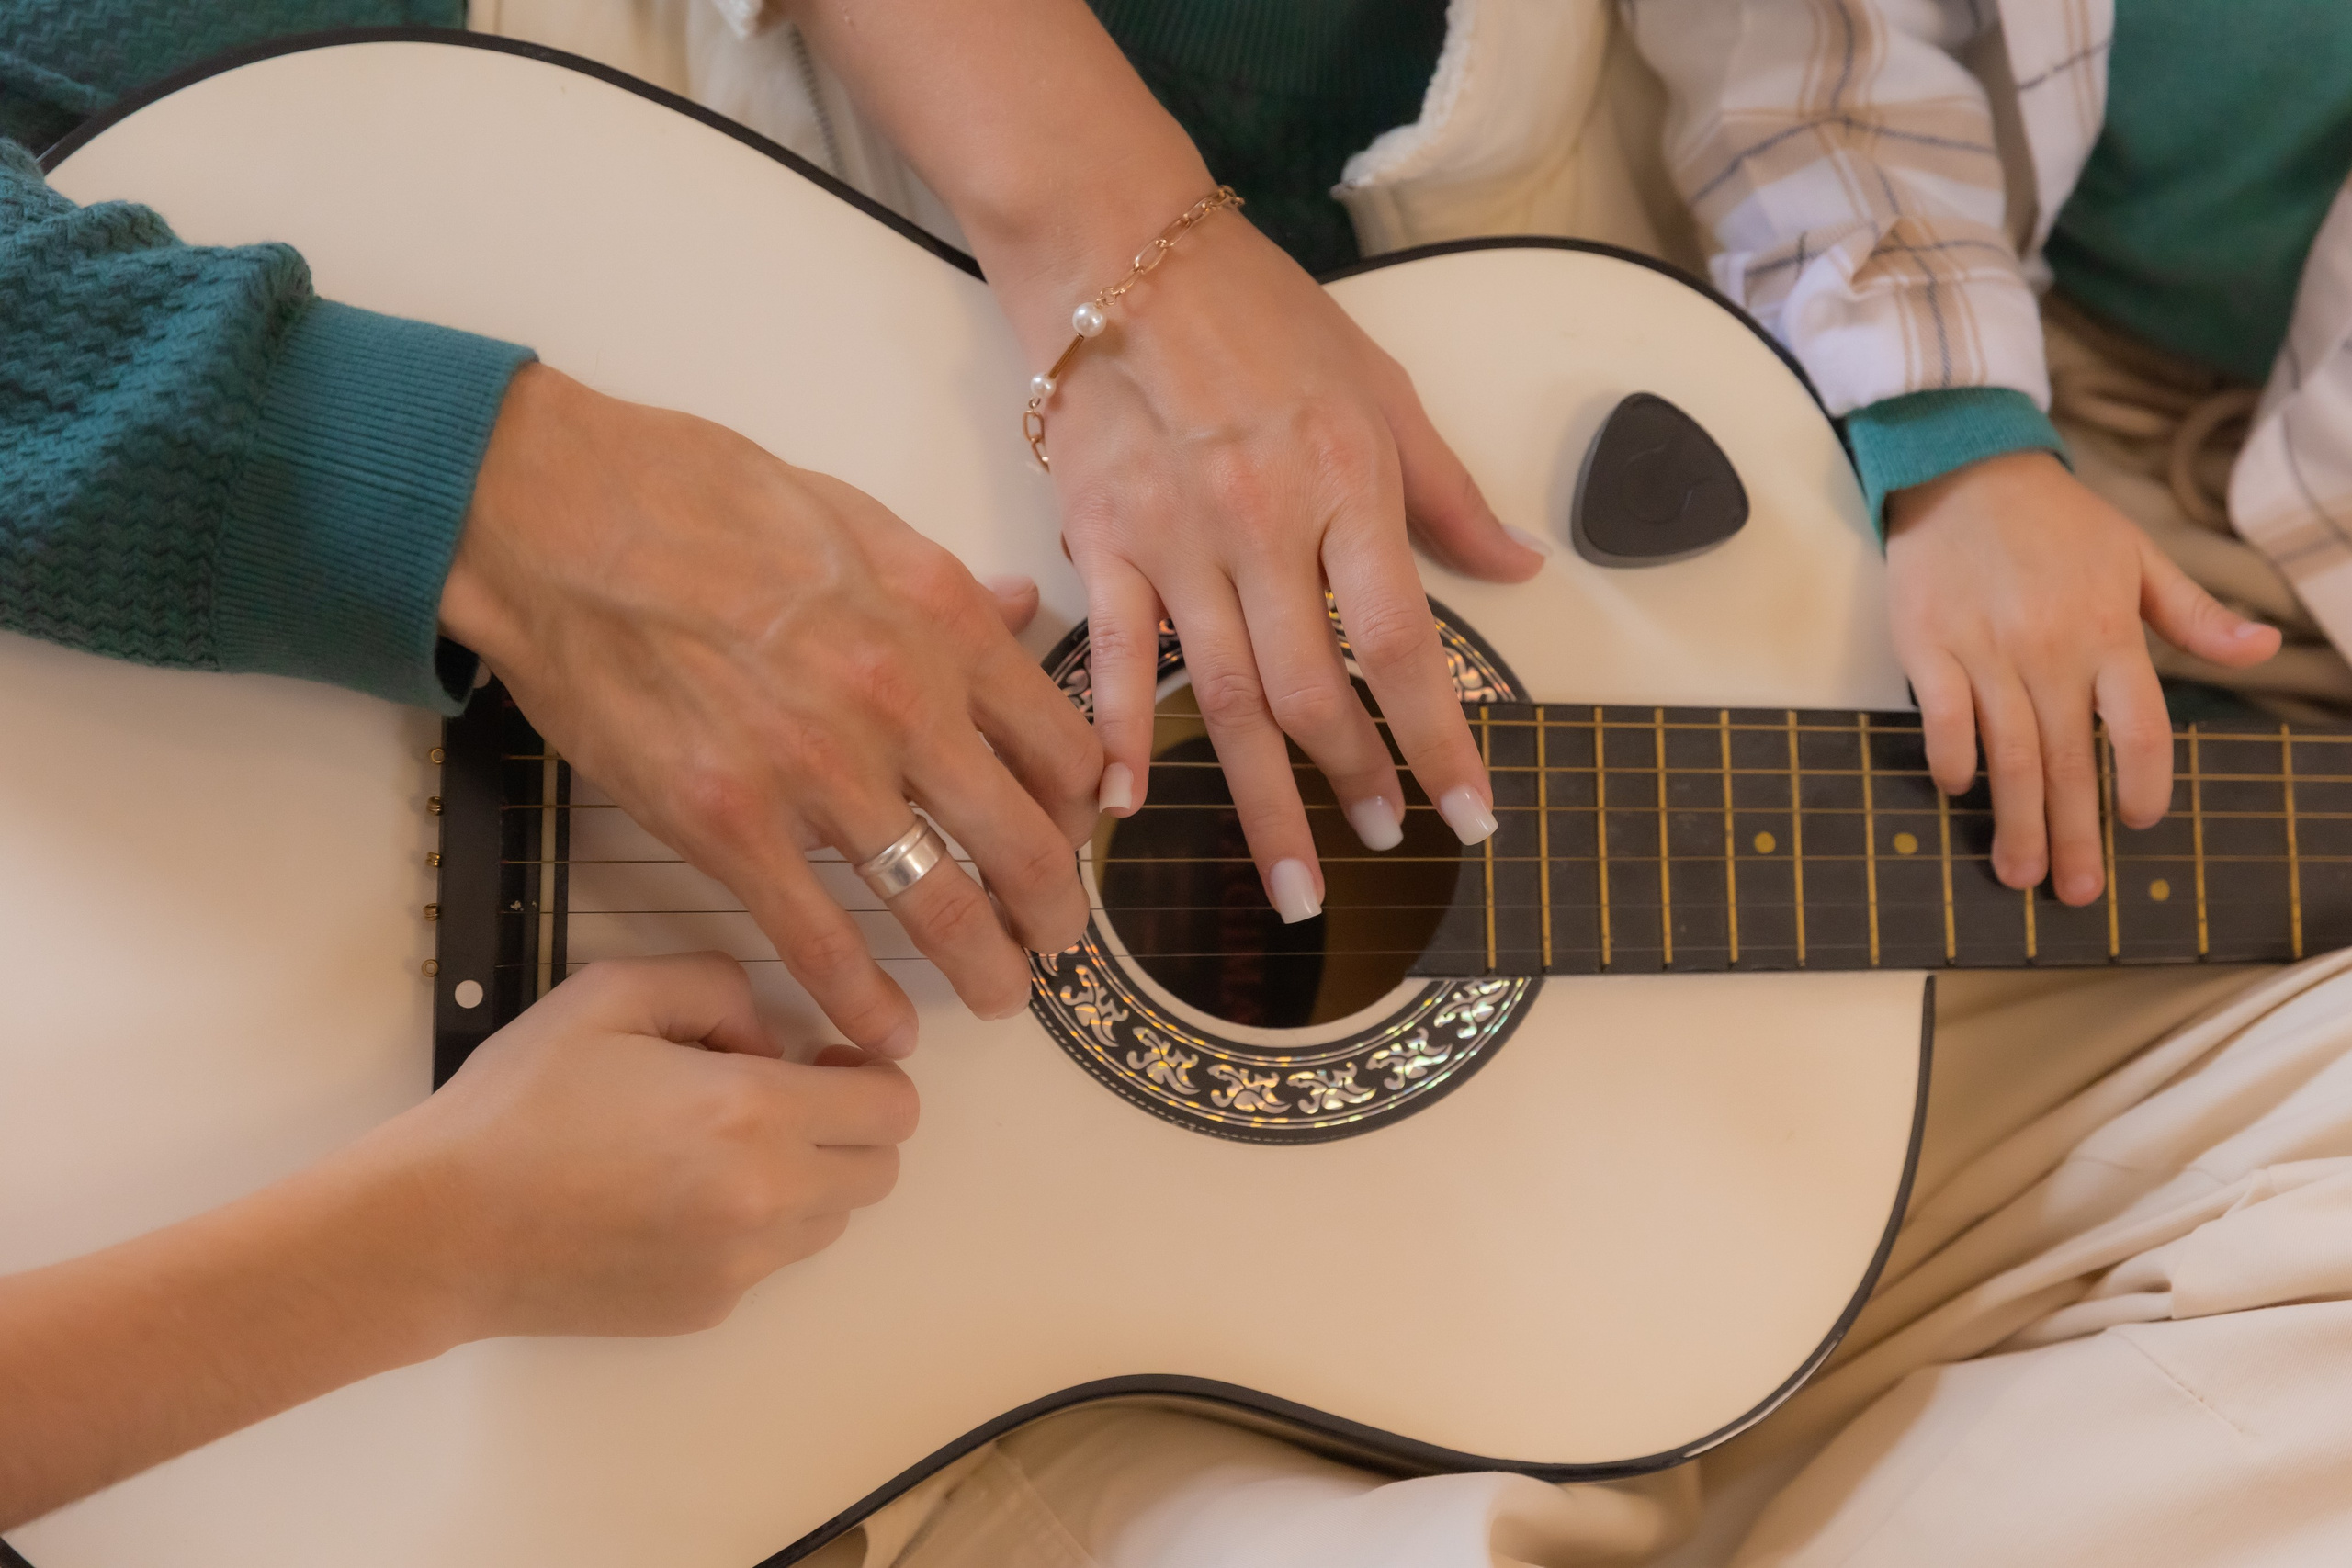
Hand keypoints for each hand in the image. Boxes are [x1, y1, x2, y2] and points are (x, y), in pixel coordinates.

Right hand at [0, 955, 913, 1527]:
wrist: (439, 1227)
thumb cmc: (520, 1103)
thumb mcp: (614, 993)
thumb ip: (718, 986)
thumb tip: (771, 1031)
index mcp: (754, 1112)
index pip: (892, 1106)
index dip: (866, 1075)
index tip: (818, 1060)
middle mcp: (765, 1198)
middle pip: (880, 1171)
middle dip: (847, 1128)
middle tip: (780, 1098)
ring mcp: (740, 1265)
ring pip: (833, 1220)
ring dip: (807, 1179)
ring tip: (718, 1146)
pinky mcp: (708, 1308)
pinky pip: (771, 1261)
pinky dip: (752, 1226)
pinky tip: (675, 1196)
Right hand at [440, 365, 1102, 1053]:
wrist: (563, 516)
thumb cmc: (699, 500)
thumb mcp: (856, 518)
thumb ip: (946, 587)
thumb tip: (1019, 609)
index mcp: (943, 622)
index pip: (1063, 750)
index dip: (1079, 812)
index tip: (1072, 837)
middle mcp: (902, 702)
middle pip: (1026, 846)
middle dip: (1054, 913)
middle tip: (1056, 940)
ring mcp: (817, 771)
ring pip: (944, 907)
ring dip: (986, 970)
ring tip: (999, 998)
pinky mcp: (728, 824)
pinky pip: (822, 940)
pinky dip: (864, 1002)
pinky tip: (886, 1032)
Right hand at [1022, 212, 1546, 919]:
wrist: (1119, 248)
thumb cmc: (1258, 313)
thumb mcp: (1380, 387)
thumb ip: (1447, 494)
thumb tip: (1522, 568)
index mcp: (1347, 483)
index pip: (1403, 642)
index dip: (1438, 742)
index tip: (1470, 818)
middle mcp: (1264, 523)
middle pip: (1313, 691)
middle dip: (1354, 786)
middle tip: (1383, 850)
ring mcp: (1175, 540)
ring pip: (1223, 698)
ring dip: (1261, 801)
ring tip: (1292, 883)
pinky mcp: (1101, 542)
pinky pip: (1110, 657)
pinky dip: (1117, 737)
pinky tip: (1124, 811)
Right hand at [1885, 451, 2279, 903]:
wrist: (1965, 469)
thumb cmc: (2057, 521)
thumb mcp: (2139, 557)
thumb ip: (2195, 614)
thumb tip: (2264, 649)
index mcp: (2109, 631)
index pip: (2140, 728)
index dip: (2143, 787)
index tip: (2140, 825)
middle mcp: (2051, 648)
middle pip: (2071, 760)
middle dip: (2074, 835)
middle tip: (2075, 893)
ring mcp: (1986, 649)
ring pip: (2009, 752)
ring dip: (2014, 821)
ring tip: (2017, 874)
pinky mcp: (1928, 643)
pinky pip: (1942, 716)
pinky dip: (1951, 758)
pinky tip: (1959, 790)